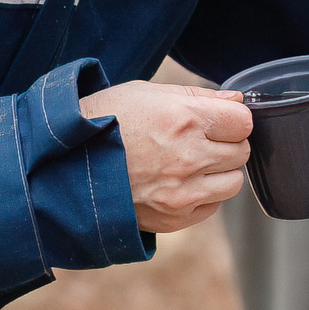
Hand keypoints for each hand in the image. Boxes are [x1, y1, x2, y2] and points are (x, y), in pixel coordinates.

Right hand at [77, 82, 251, 231]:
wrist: (64, 165)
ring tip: (192, 162)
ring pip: (233, 182)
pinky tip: (179, 182)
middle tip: (201, 139)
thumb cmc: (104, 121)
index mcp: (184, 120)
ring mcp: (182, 192)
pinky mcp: (173, 217)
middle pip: (241, 152)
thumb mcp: (147, 93)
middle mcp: (188, 158)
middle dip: (227, 143)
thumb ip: (199, 96)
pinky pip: (212, 206)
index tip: (218, 119)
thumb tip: (237, 101)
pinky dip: (204, 195)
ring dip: (220, 172)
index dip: (232, 118)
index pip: (244, 122)